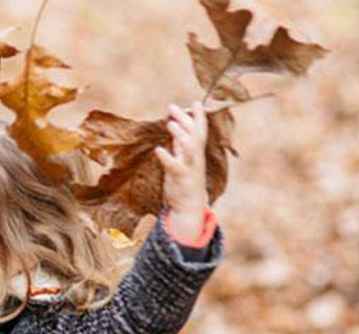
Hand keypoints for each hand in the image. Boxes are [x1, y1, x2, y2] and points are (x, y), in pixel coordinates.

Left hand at [154, 100, 210, 243]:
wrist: (189, 207)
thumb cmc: (185, 181)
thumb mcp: (183, 160)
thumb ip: (180, 145)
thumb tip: (177, 129)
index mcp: (196, 153)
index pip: (200, 131)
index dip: (198, 117)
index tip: (195, 102)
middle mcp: (195, 158)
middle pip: (194, 135)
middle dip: (185, 120)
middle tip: (172, 107)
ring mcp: (190, 167)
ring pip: (190, 148)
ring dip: (180, 135)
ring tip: (169, 124)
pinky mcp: (180, 178)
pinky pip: (174, 166)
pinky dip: (167, 157)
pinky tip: (158, 149)